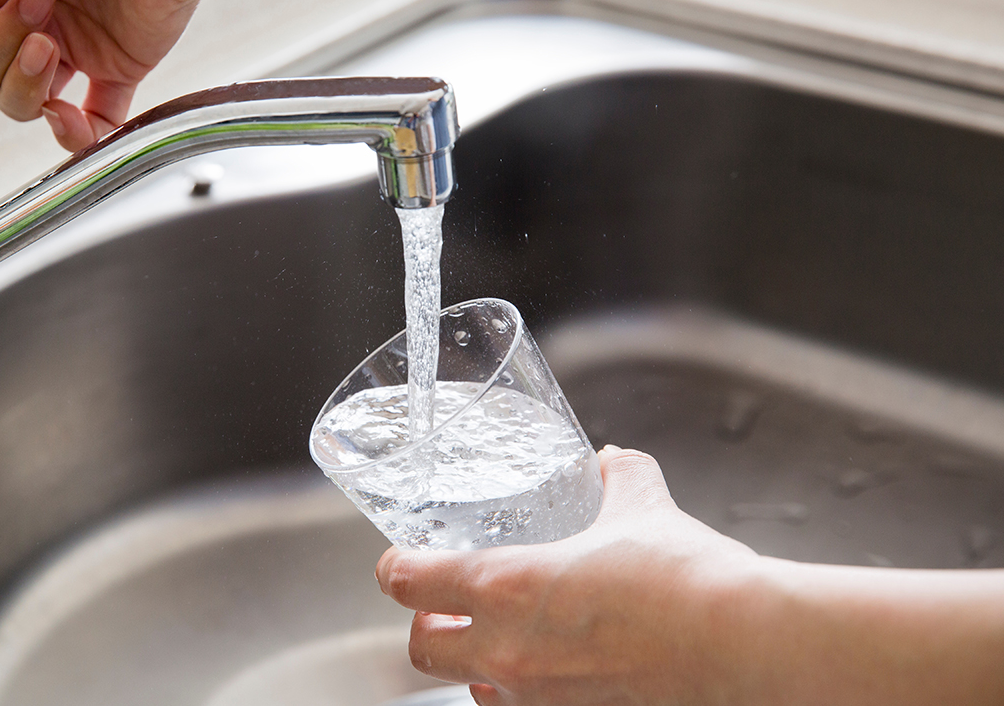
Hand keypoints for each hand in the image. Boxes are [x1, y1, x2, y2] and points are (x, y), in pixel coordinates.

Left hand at [377, 446, 1003, 704]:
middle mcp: (508, 651)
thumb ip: (618, 478)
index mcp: (505, 587)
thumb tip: (611, 460)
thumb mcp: (643, 508)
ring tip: (504, 637)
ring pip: (471, 688)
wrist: (743, 645)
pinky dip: (525, 692)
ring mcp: (540, 699)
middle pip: (421, 649)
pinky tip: (556, 670)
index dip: (398, 566)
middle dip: (426, 623)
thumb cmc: (688, 578)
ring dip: (476, 661)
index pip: (408, 582)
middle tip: (446, 601)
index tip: (403, 558)